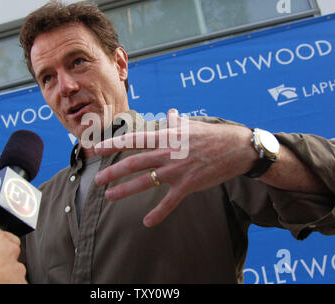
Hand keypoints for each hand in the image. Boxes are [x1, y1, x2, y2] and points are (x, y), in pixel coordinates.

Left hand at [94, 109, 255, 226]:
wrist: (236, 149)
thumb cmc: (212, 135)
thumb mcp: (191, 125)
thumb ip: (176, 121)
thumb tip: (169, 113)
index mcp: (166, 137)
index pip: (134, 140)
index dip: (114, 144)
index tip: (98, 148)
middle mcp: (167, 153)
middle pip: (133, 163)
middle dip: (113, 171)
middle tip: (98, 180)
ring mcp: (177, 170)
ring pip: (145, 181)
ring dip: (125, 190)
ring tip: (110, 196)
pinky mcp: (187, 185)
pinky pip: (169, 202)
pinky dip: (157, 213)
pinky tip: (146, 222)